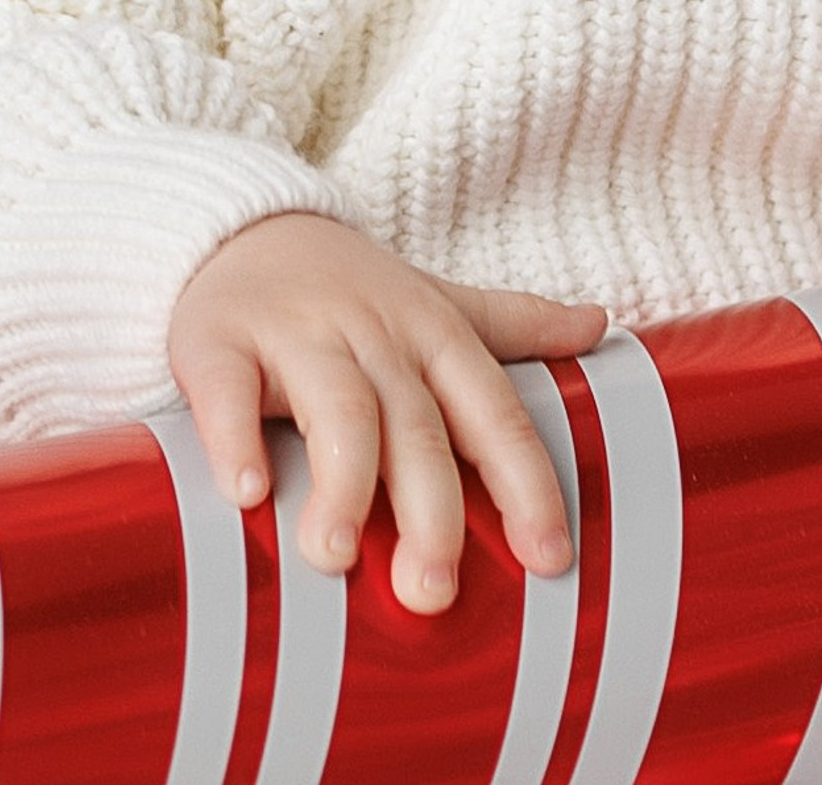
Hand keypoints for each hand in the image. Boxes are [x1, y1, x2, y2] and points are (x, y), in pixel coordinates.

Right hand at [167, 210, 607, 614]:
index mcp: (433, 334)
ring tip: (336, 555)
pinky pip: (227, 391)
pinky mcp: (218, 340)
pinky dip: (236, 439)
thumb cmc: (354, 289)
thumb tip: (603, 325)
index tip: (549, 559)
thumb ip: (515, 322)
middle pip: (414, 425)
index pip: (493, 413)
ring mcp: (295, 334)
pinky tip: (245, 492)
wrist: (242, 227)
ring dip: (342, 481)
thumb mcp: (436, 300)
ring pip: (334, 406)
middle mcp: (373, 333)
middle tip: (430, 594)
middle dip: (429, 510)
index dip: (526, 484)